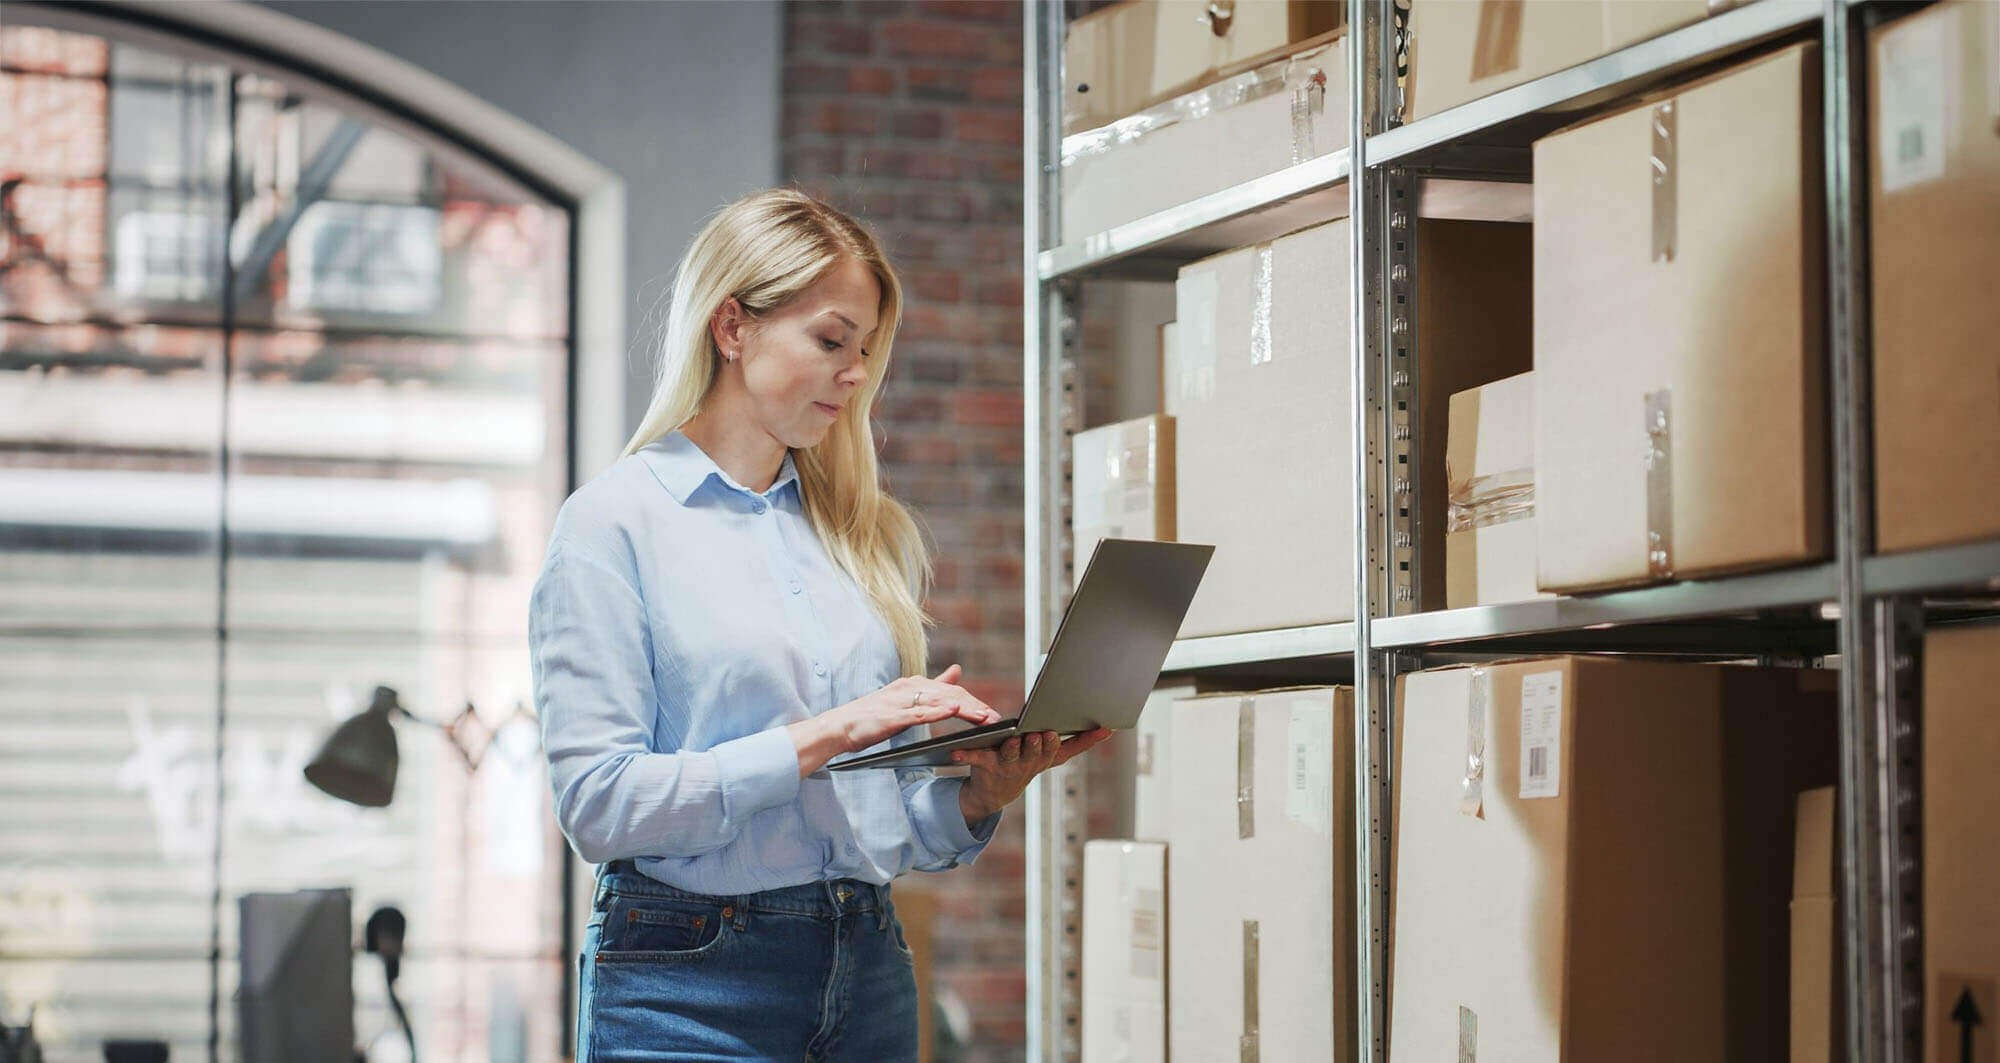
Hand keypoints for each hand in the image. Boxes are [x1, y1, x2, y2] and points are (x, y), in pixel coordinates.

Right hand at [789, 664, 1000, 777]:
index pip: (951, 691)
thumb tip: (958, 670)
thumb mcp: (905, 699)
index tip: (992, 714)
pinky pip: (919, 712)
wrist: (838, 727)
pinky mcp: (891, 716)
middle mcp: (909, 687)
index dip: (974, 702)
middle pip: (950, 694)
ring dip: (964, 709)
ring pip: (939, 702)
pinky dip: (938, 711)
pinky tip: (953, 712)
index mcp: (913, 684)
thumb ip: (933, 686)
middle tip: (996, 719)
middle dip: (975, 706)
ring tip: (984, 717)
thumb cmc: (871, 716)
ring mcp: (900, 701)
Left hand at [952, 727, 1113, 825]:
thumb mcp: (1047, 756)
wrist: (993, 795)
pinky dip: (965, 755)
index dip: (1088, 740)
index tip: (1103, 728)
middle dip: (1043, 744)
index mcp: (1046, 757)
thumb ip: (1071, 741)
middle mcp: (1030, 763)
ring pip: (1013, 755)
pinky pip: (976, 758)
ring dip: (1014, 748)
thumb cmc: (1021, 763)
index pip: (1071, 748)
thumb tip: (1106, 728)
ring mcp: (1009, 767)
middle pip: (1040, 752)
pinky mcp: (986, 767)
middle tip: (1046, 733)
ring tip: (1014, 739)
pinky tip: (954, 751)